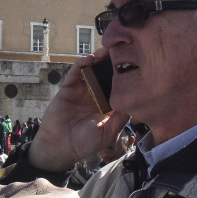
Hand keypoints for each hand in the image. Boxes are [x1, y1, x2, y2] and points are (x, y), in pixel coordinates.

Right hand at [27, 49, 131, 171]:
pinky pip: (75, 72)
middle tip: (123, 50)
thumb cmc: (85, 143)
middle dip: (113, 62)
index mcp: (107, 104)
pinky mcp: (68, 87)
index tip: (135, 64)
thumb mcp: (108, 133)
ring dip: (99, 59)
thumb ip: (120, 118)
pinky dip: (82, 64)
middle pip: (106, 74)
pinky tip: (90, 58)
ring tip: (108, 50)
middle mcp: (95, 94)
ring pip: (92, 70)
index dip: (124, 75)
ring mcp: (81, 89)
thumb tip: (135, 102)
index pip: (118, 86)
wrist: (60, 147)